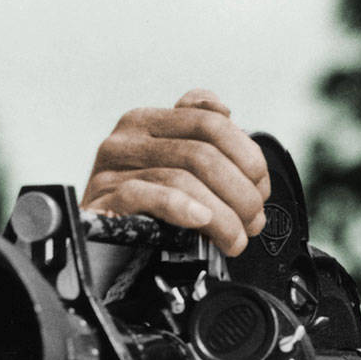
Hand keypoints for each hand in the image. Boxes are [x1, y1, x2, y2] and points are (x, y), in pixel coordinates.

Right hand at [81, 89, 270, 255]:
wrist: (99, 245)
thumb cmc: (143, 207)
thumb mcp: (174, 165)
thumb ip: (201, 138)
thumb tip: (229, 114)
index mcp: (149, 122)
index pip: (211, 121)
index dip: (247, 155)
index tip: (261, 188)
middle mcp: (128, 138)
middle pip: (203, 153)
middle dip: (240, 192)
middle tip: (253, 221)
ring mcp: (113, 168)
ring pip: (184, 177)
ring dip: (222, 214)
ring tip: (235, 237)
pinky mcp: (103, 199)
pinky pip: (147, 195)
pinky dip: (181, 208)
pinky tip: (201, 221)